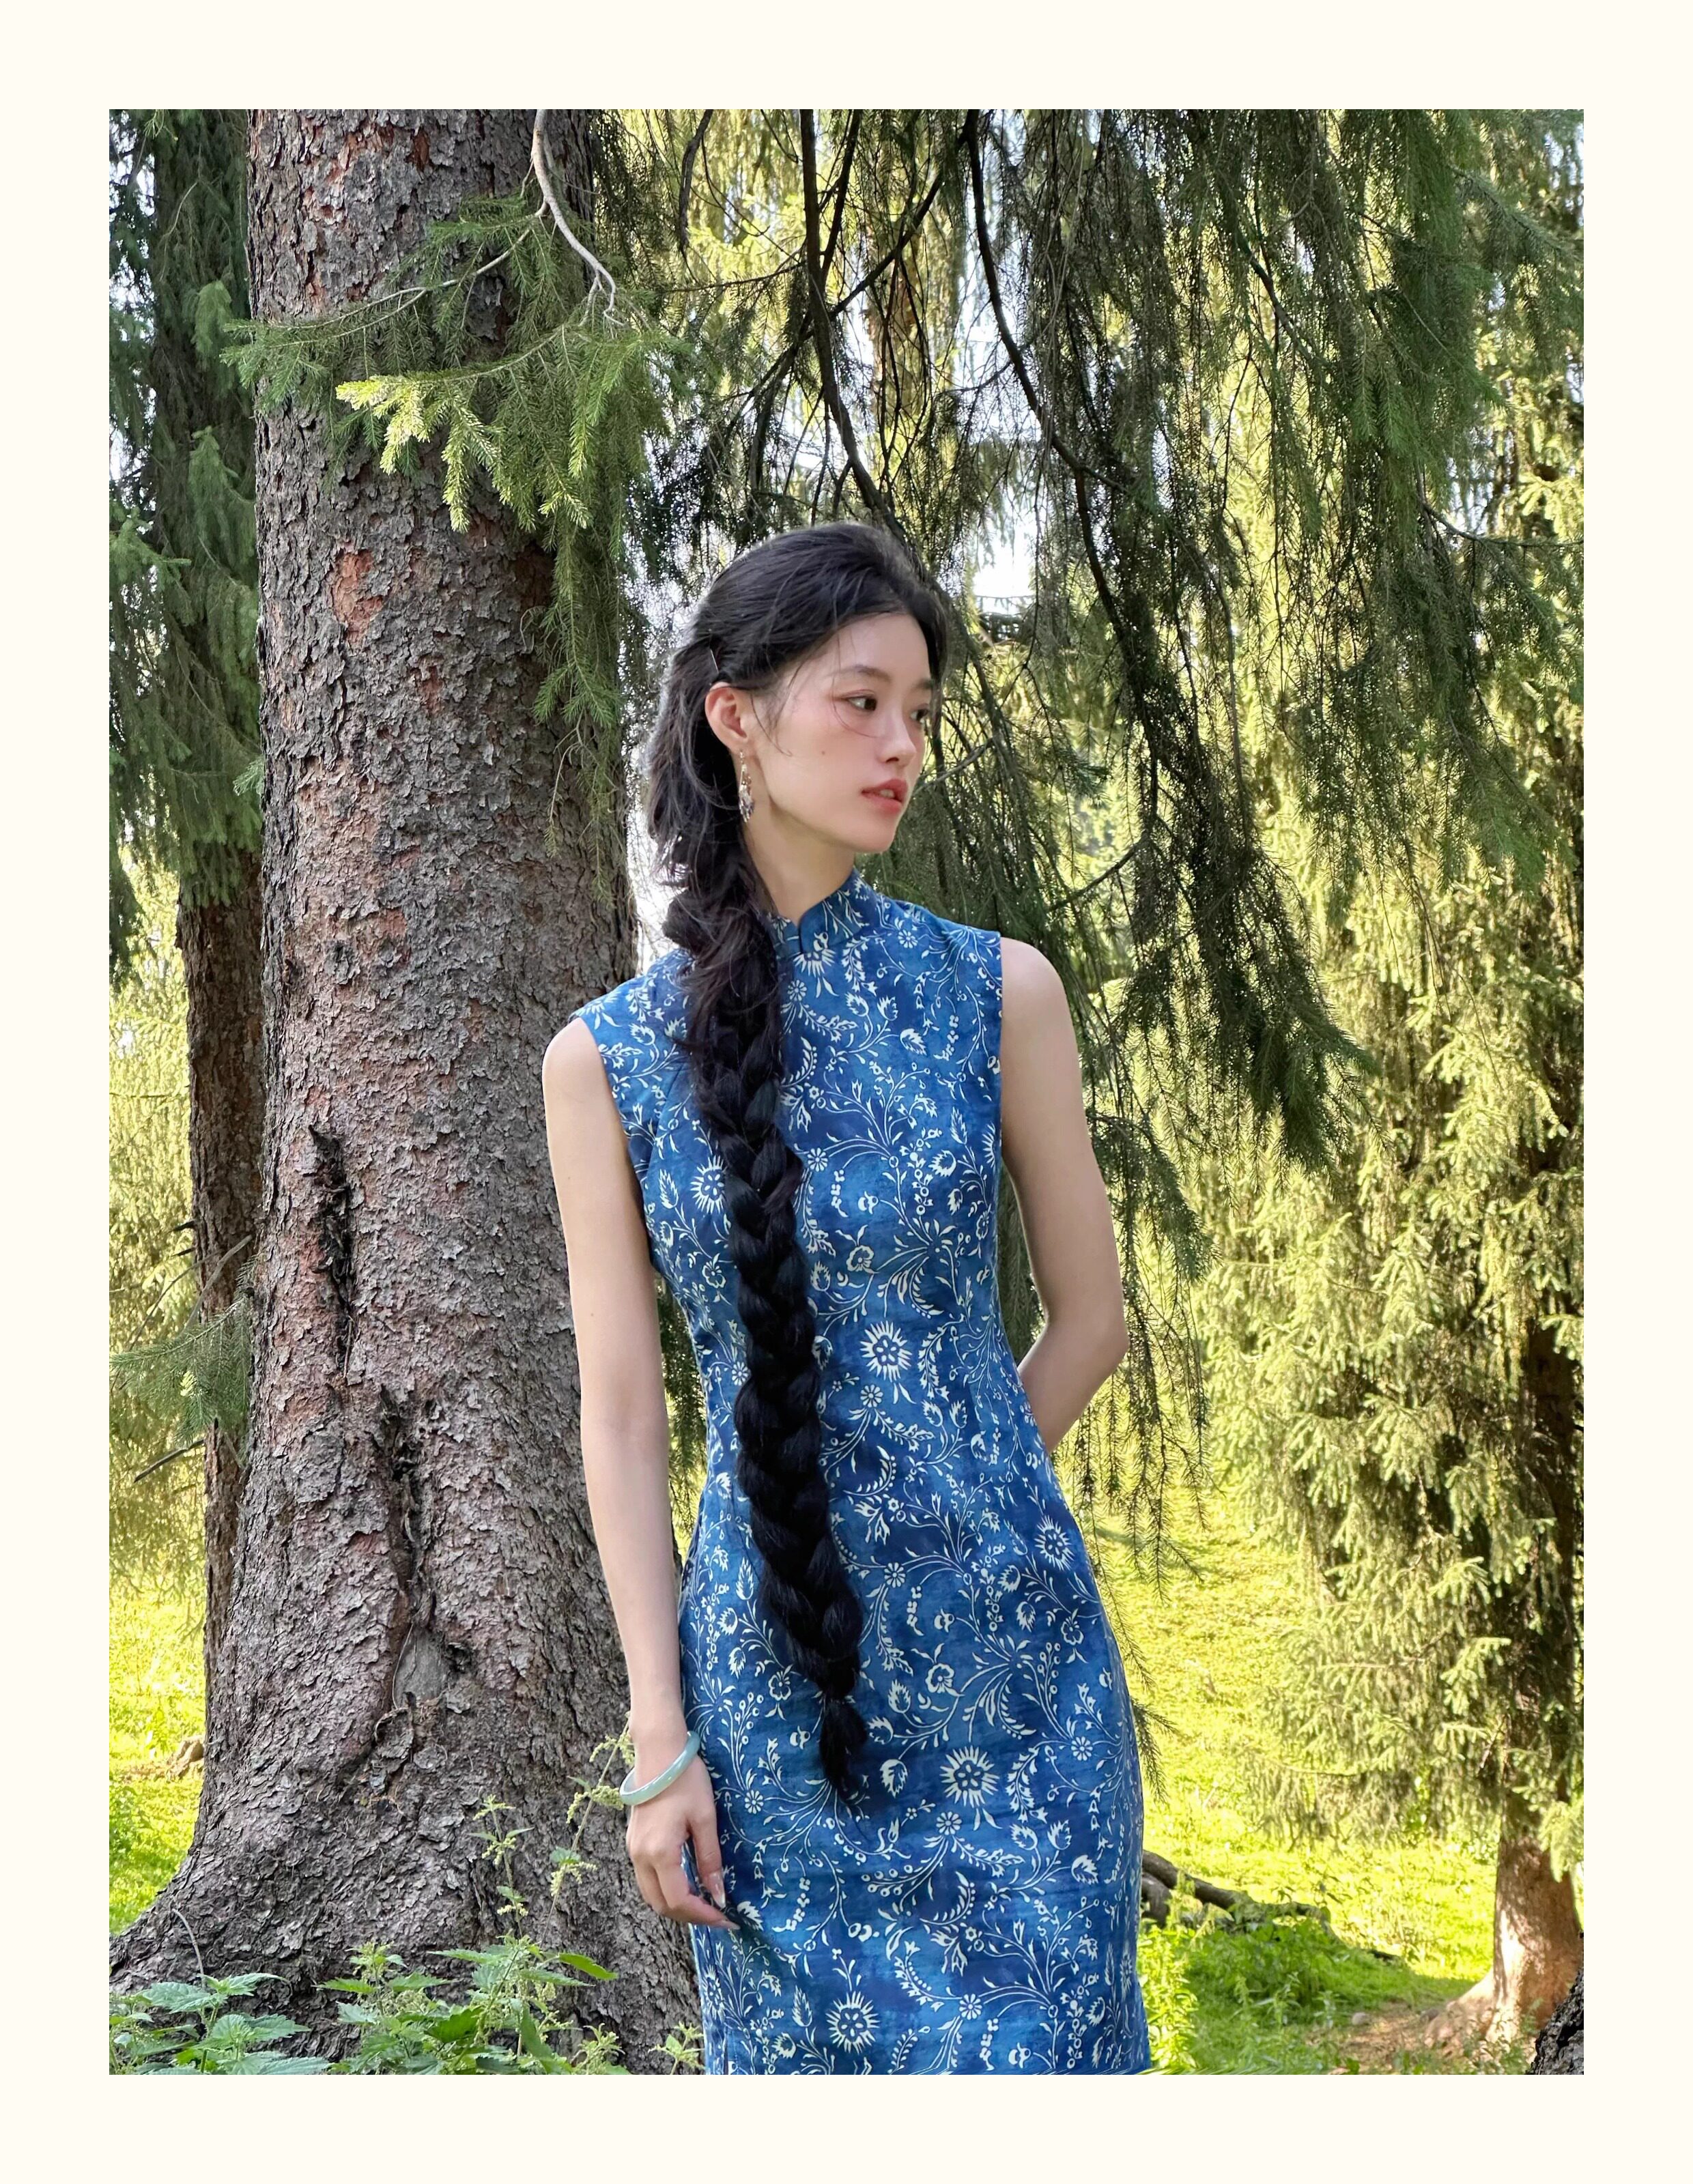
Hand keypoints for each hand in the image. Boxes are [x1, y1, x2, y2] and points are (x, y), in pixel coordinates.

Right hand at [626, 1753, 736, 1929]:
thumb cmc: (686, 1780)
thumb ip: (710, 1860)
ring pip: (651, 1895)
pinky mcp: (633, 1843)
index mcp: (659, 1853)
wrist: (659, 1752)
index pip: (679, 1900)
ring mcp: (633, 1851)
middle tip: (718, 1915)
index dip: (702, 1916)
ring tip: (705, 1903)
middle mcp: (640, 1857)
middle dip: (690, 1916)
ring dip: (676, 1905)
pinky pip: (647, 1879)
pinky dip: (666, 1890)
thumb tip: (719, 1896)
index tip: (726, 1919)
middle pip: (661, 1905)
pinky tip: (687, 1883)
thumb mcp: (705, 1819)